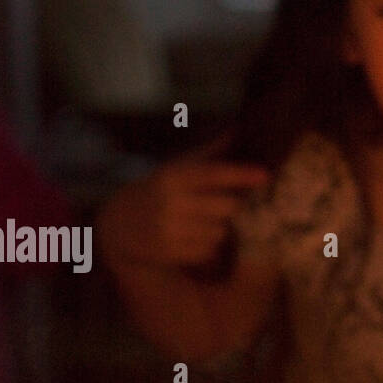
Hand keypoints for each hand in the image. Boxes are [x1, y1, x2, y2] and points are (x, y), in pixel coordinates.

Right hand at [97, 152, 270, 269]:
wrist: (117, 224)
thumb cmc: (157, 191)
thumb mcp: (175, 168)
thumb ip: (209, 153)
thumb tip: (239, 129)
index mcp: (174, 176)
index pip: (213, 173)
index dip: (241, 174)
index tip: (265, 175)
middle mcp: (171, 202)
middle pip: (226, 207)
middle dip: (230, 206)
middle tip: (219, 205)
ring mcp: (170, 229)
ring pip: (220, 231)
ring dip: (218, 228)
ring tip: (198, 222)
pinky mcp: (170, 252)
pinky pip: (209, 251)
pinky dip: (207, 246)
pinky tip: (190, 238)